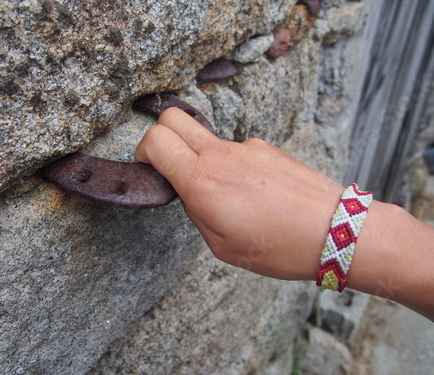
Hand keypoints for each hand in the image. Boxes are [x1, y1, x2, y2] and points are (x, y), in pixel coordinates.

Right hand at [135, 108, 343, 279]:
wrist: (334, 230)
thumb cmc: (279, 246)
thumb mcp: (223, 246)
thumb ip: (197, 212)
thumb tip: (190, 192)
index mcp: (204, 183)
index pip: (157, 140)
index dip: (143, 150)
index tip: (148, 167)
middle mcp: (222, 156)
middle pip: (174, 117)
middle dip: (160, 133)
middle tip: (167, 162)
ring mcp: (247, 147)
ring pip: (206, 137)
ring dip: (201, 156)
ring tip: (227, 194)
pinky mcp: (266, 147)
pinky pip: (236, 150)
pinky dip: (232, 165)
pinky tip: (253, 193)